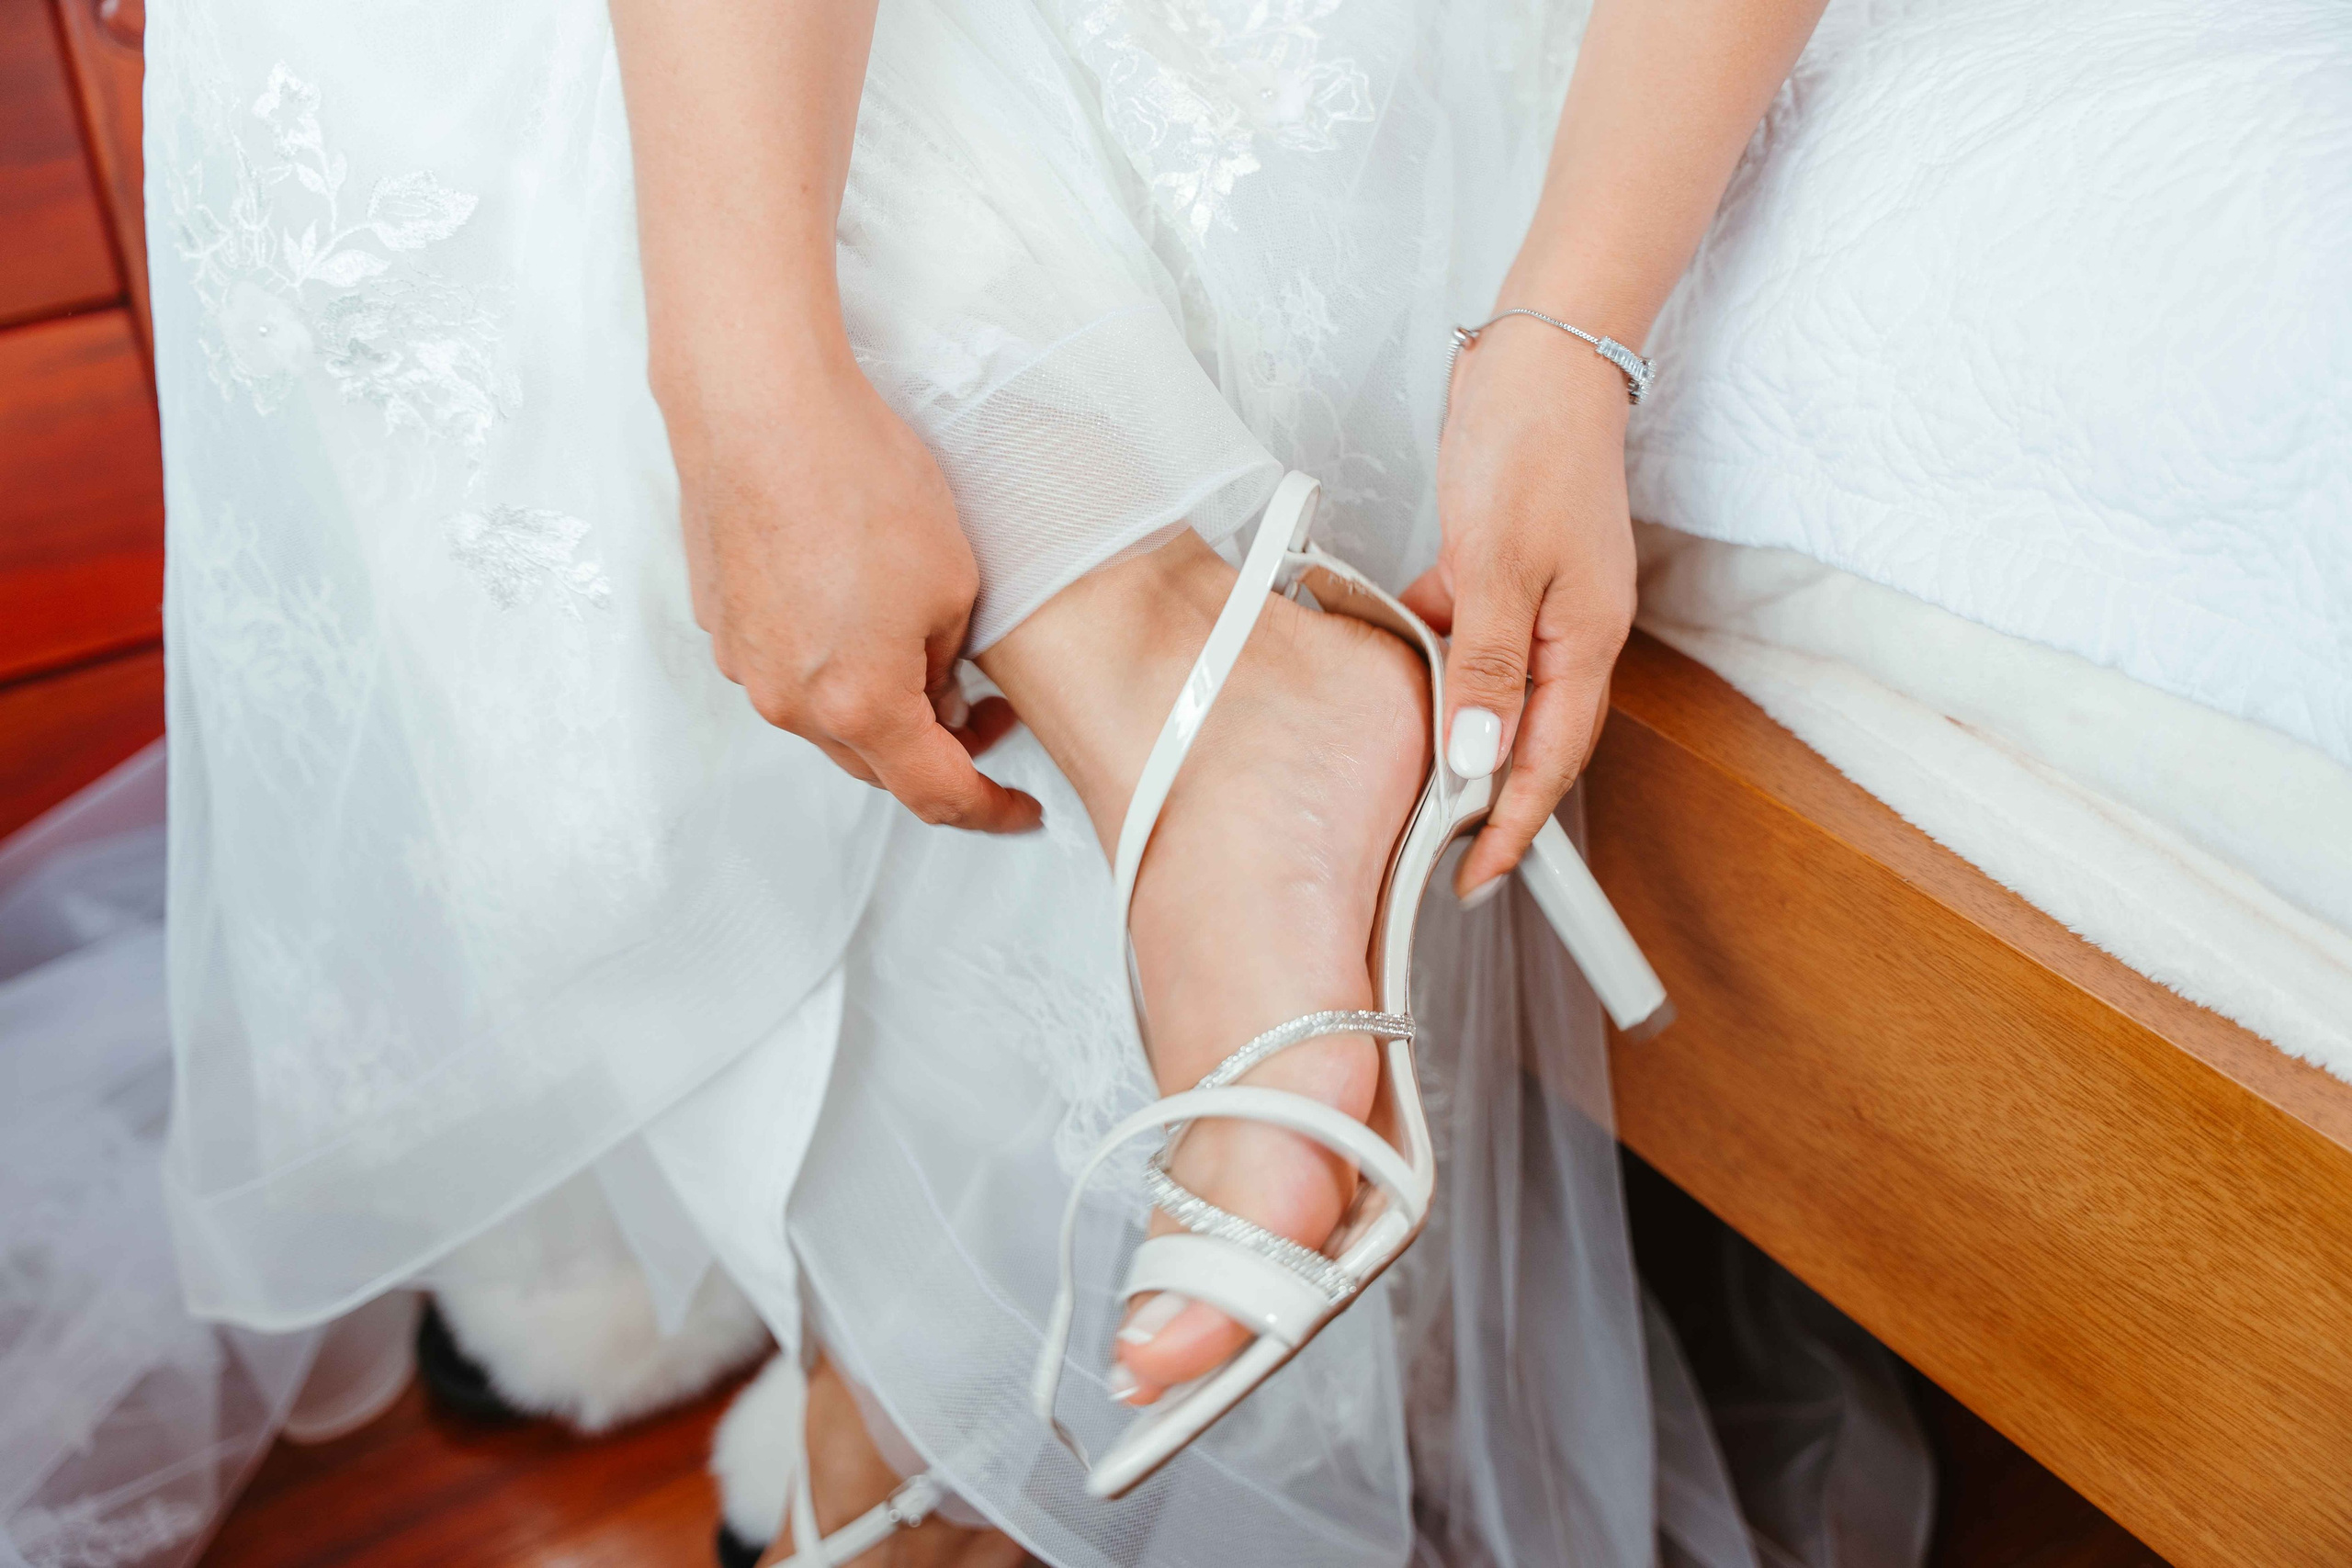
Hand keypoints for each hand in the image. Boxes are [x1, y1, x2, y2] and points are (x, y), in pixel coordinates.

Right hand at [664, 347, 1041, 832]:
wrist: (759, 407)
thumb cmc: (856, 479)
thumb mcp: (955, 581)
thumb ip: (950, 661)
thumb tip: (938, 692)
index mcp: (860, 704)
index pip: (936, 795)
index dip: (989, 810)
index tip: (1019, 810)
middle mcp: (790, 701)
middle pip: (876, 766)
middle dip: (936, 752)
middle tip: (987, 714)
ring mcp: (746, 665)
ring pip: (828, 719)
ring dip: (880, 706)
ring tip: (925, 651)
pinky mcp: (721, 624)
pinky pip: (788, 670)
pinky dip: (832, 665)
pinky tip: (859, 611)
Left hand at [1402, 315, 1636, 897]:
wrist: (1540, 356)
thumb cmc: (1536, 444)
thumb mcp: (1503, 566)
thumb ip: (1488, 667)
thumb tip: (1476, 753)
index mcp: (1585, 642)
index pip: (1549, 761)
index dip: (1512, 827)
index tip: (1477, 877)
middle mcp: (1568, 632)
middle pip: (1526, 738)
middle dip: (1486, 801)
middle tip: (1437, 852)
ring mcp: (1535, 602)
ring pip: (1493, 693)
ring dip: (1456, 734)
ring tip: (1411, 779)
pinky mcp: (1500, 571)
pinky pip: (1468, 638)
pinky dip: (1433, 660)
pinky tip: (1394, 667)